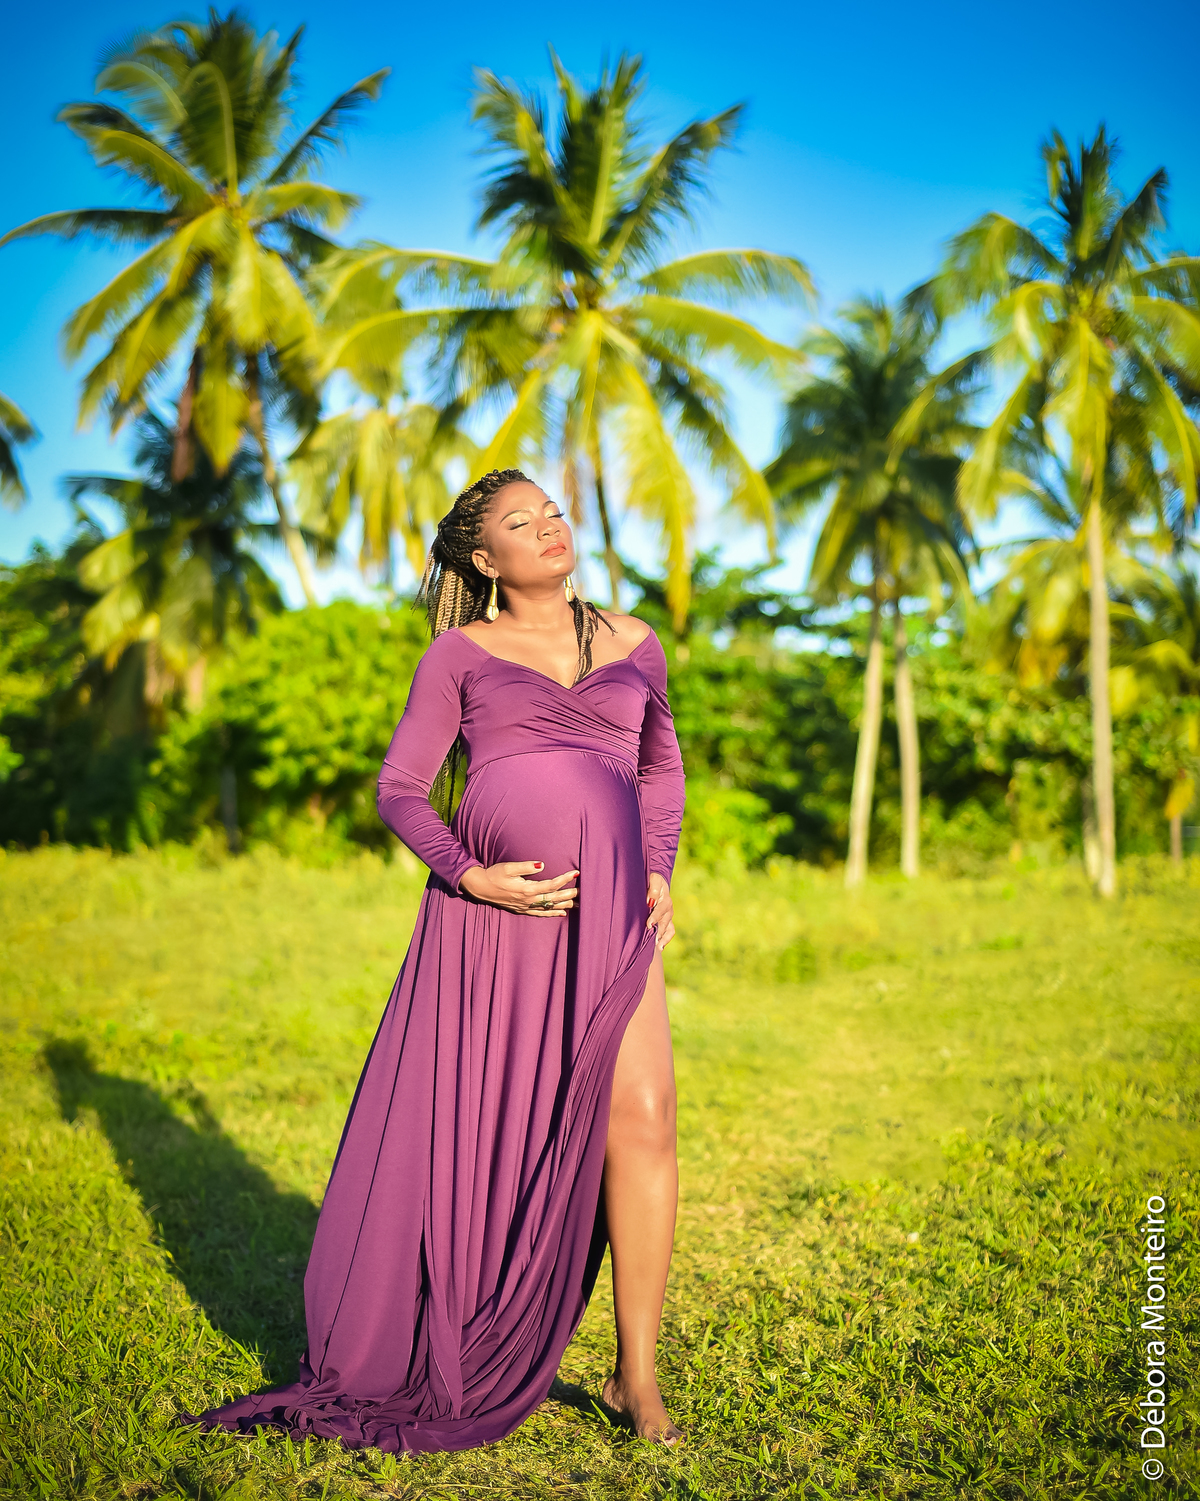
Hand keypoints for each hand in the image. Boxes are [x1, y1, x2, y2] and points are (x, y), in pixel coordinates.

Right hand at [459, 860, 578, 915]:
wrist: (481, 888)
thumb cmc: (494, 874)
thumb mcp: (509, 867)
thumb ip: (526, 866)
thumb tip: (542, 865)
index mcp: (527, 889)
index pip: (551, 884)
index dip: (565, 879)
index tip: (576, 873)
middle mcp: (528, 900)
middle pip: (554, 898)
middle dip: (569, 894)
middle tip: (583, 890)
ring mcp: (525, 906)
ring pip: (549, 907)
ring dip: (564, 905)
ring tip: (578, 903)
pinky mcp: (522, 909)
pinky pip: (540, 913)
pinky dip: (552, 913)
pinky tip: (562, 913)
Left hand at [646, 872, 674, 948]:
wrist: (659, 881)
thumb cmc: (654, 880)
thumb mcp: (654, 880)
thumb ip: (653, 889)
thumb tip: (651, 901)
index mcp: (666, 900)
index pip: (660, 911)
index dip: (654, 918)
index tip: (648, 925)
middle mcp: (669, 910)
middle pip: (664, 924)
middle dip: (658, 933)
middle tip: (651, 943)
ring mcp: (669, 916)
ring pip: (668, 929)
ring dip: (663, 939)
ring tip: (658, 948)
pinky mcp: (668, 920)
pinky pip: (670, 931)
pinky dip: (666, 939)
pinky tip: (660, 947)